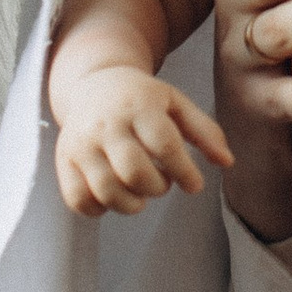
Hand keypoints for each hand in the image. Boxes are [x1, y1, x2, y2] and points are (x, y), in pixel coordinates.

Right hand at [53, 69, 231, 219]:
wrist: (93, 83)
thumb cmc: (143, 98)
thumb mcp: (176, 103)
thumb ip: (205, 131)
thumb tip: (227, 163)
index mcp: (138, 105)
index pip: (164, 144)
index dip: (184, 171)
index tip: (194, 185)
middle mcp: (106, 124)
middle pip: (134, 171)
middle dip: (157, 187)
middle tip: (164, 183)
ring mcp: (80, 144)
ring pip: (107, 191)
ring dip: (133, 203)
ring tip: (142, 192)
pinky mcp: (64, 162)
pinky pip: (79, 200)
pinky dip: (100, 209)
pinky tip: (115, 195)